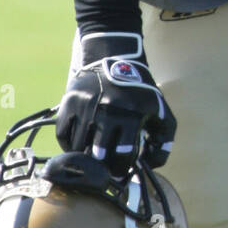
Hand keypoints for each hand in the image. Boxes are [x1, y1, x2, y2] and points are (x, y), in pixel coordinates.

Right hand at [56, 33, 175, 176]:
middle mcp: (107, 110)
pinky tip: (80, 143)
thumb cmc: (140, 92)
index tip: (120, 169)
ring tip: (92, 155)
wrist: (114, 57)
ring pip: (78, 148)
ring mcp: (86, 106)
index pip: (122, 155)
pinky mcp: (69, 101)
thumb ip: (164, 141)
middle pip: (98, 155)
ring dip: (85, 156)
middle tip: (105, 168)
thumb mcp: (161, 111)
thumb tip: (151, 165)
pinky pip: (63, 135)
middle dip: (102, 166)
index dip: (122, 168)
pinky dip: (69, 144)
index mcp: (131, 114)